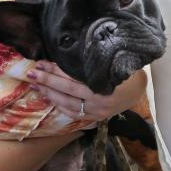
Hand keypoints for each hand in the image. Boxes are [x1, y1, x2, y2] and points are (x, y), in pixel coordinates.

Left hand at [27, 61, 145, 121]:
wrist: (139, 89)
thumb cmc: (124, 71)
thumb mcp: (112, 62)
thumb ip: (93, 61)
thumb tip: (67, 52)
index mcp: (105, 83)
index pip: (73, 77)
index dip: (56, 70)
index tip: (41, 63)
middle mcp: (101, 99)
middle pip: (68, 90)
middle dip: (47, 81)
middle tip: (31, 74)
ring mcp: (98, 111)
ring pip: (68, 104)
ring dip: (50, 94)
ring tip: (35, 85)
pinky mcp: (97, 118)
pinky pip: (74, 114)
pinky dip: (60, 106)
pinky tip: (49, 98)